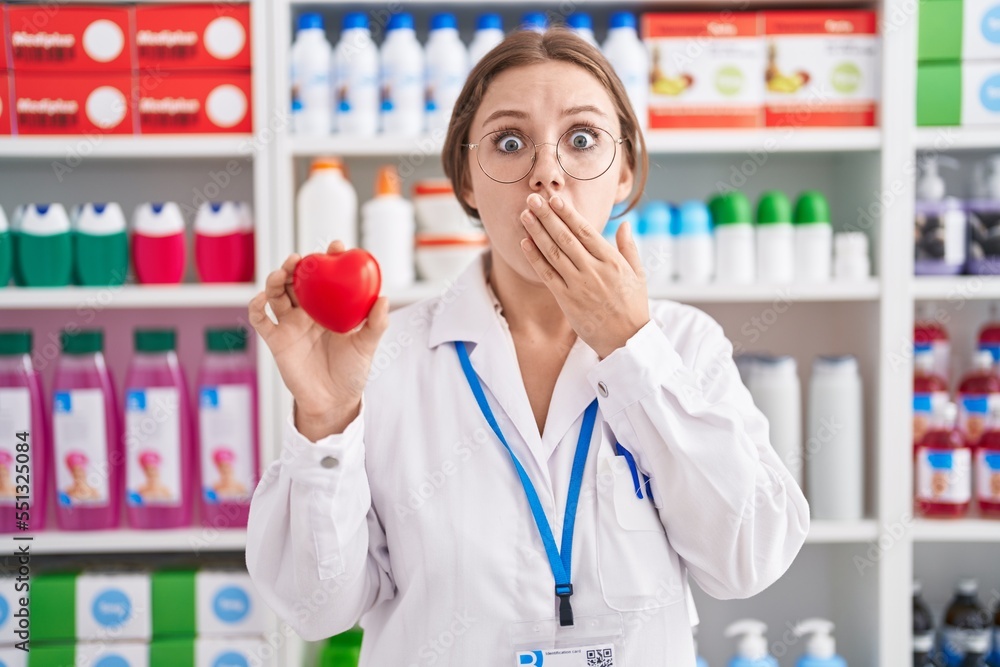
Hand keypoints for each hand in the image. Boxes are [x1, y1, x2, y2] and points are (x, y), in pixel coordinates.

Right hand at [248, 240, 389, 436]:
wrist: (333, 401)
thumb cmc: (352, 372)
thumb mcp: (367, 346)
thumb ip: (376, 324)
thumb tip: (384, 299)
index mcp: (329, 308)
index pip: (327, 277)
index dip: (329, 259)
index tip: (336, 246)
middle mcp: (308, 312)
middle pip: (297, 280)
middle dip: (297, 264)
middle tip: (301, 258)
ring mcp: (291, 324)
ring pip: (277, 293)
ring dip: (276, 278)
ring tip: (283, 270)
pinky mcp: (276, 340)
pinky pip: (261, 320)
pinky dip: (257, 306)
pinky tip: (263, 297)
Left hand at [519, 193, 649, 358]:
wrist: (628, 341)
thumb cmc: (634, 307)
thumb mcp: (638, 274)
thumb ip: (629, 248)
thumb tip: (623, 224)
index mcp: (612, 261)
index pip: (586, 231)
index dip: (568, 214)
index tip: (555, 199)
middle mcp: (594, 270)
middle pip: (566, 237)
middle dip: (547, 216)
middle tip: (532, 198)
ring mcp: (579, 285)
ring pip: (553, 253)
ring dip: (537, 232)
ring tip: (525, 215)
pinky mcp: (567, 301)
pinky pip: (547, 275)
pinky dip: (535, 258)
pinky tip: (525, 243)